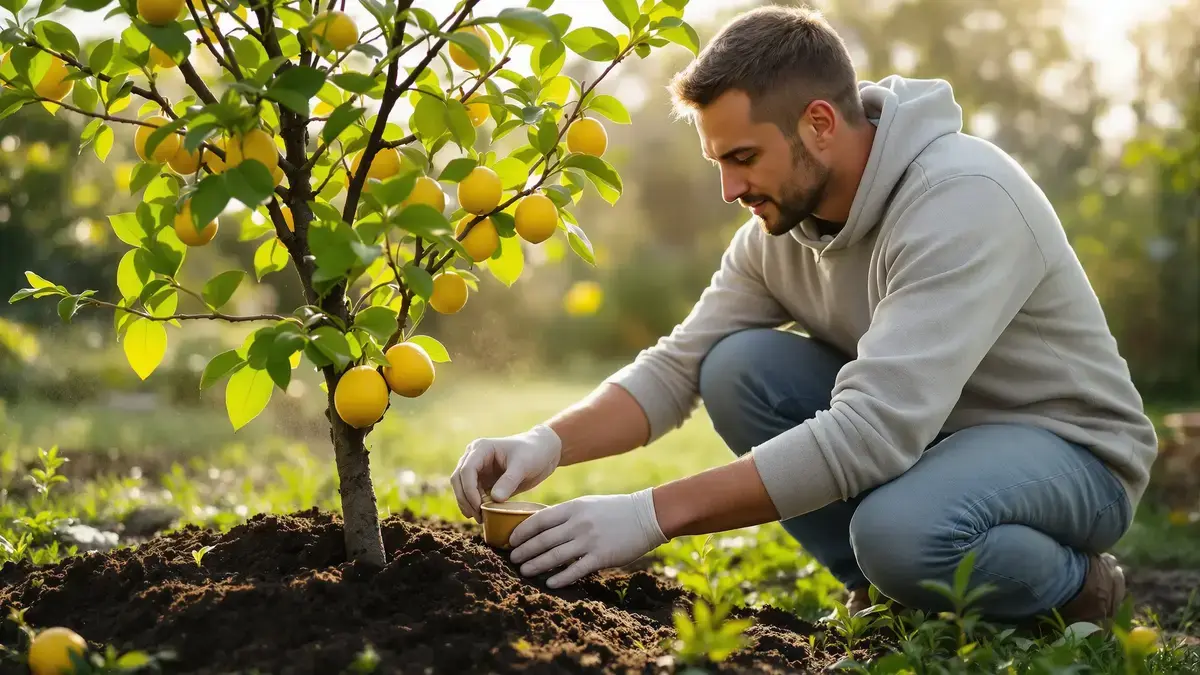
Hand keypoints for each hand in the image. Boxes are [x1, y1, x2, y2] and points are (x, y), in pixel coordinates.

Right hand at [451, 424, 561, 521]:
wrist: (543, 453)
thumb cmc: (534, 453)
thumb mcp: (523, 465)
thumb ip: (509, 481)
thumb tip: (495, 499)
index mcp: (481, 448)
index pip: (466, 470)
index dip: (469, 489)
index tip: (479, 506)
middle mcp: (474, 457)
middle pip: (458, 479)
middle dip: (465, 499)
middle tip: (477, 516)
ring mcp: (477, 469)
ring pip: (461, 488)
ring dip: (467, 504)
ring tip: (480, 519)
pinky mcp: (483, 480)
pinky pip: (471, 494)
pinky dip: (474, 505)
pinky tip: (482, 516)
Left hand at [508, 488, 667, 587]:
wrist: (646, 516)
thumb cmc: (614, 510)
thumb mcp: (587, 505)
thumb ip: (566, 515)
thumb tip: (542, 526)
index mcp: (573, 508)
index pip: (539, 520)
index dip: (522, 531)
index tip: (512, 540)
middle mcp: (578, 523)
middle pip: (543, 540)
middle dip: (525, 551)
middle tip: (513, 559)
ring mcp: (589, 540)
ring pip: (555, 556)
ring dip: (536, 565)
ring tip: (524, 571)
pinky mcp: (601, 556)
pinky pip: (575, 570)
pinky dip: (560, 577)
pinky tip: (550, 583)